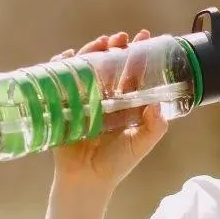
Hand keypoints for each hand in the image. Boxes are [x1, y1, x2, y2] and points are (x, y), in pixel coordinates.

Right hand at [49, 29, 167, 191]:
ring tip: (101, 43)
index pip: (132, 73)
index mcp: (123, 104)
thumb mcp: (140, 144)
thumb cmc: (116, 164)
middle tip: (120, 38)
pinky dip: (62, 66)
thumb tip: (159, 106)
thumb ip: (154, 128)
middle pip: (108, 65)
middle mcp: (104, 98)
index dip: (138, 55)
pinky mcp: (63, 106)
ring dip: (91, 52)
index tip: (145, 37)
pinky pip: (60, 81)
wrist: (87, 181)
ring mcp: (82, 100)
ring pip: (86, 68)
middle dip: (114, 48)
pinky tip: (67, 57)